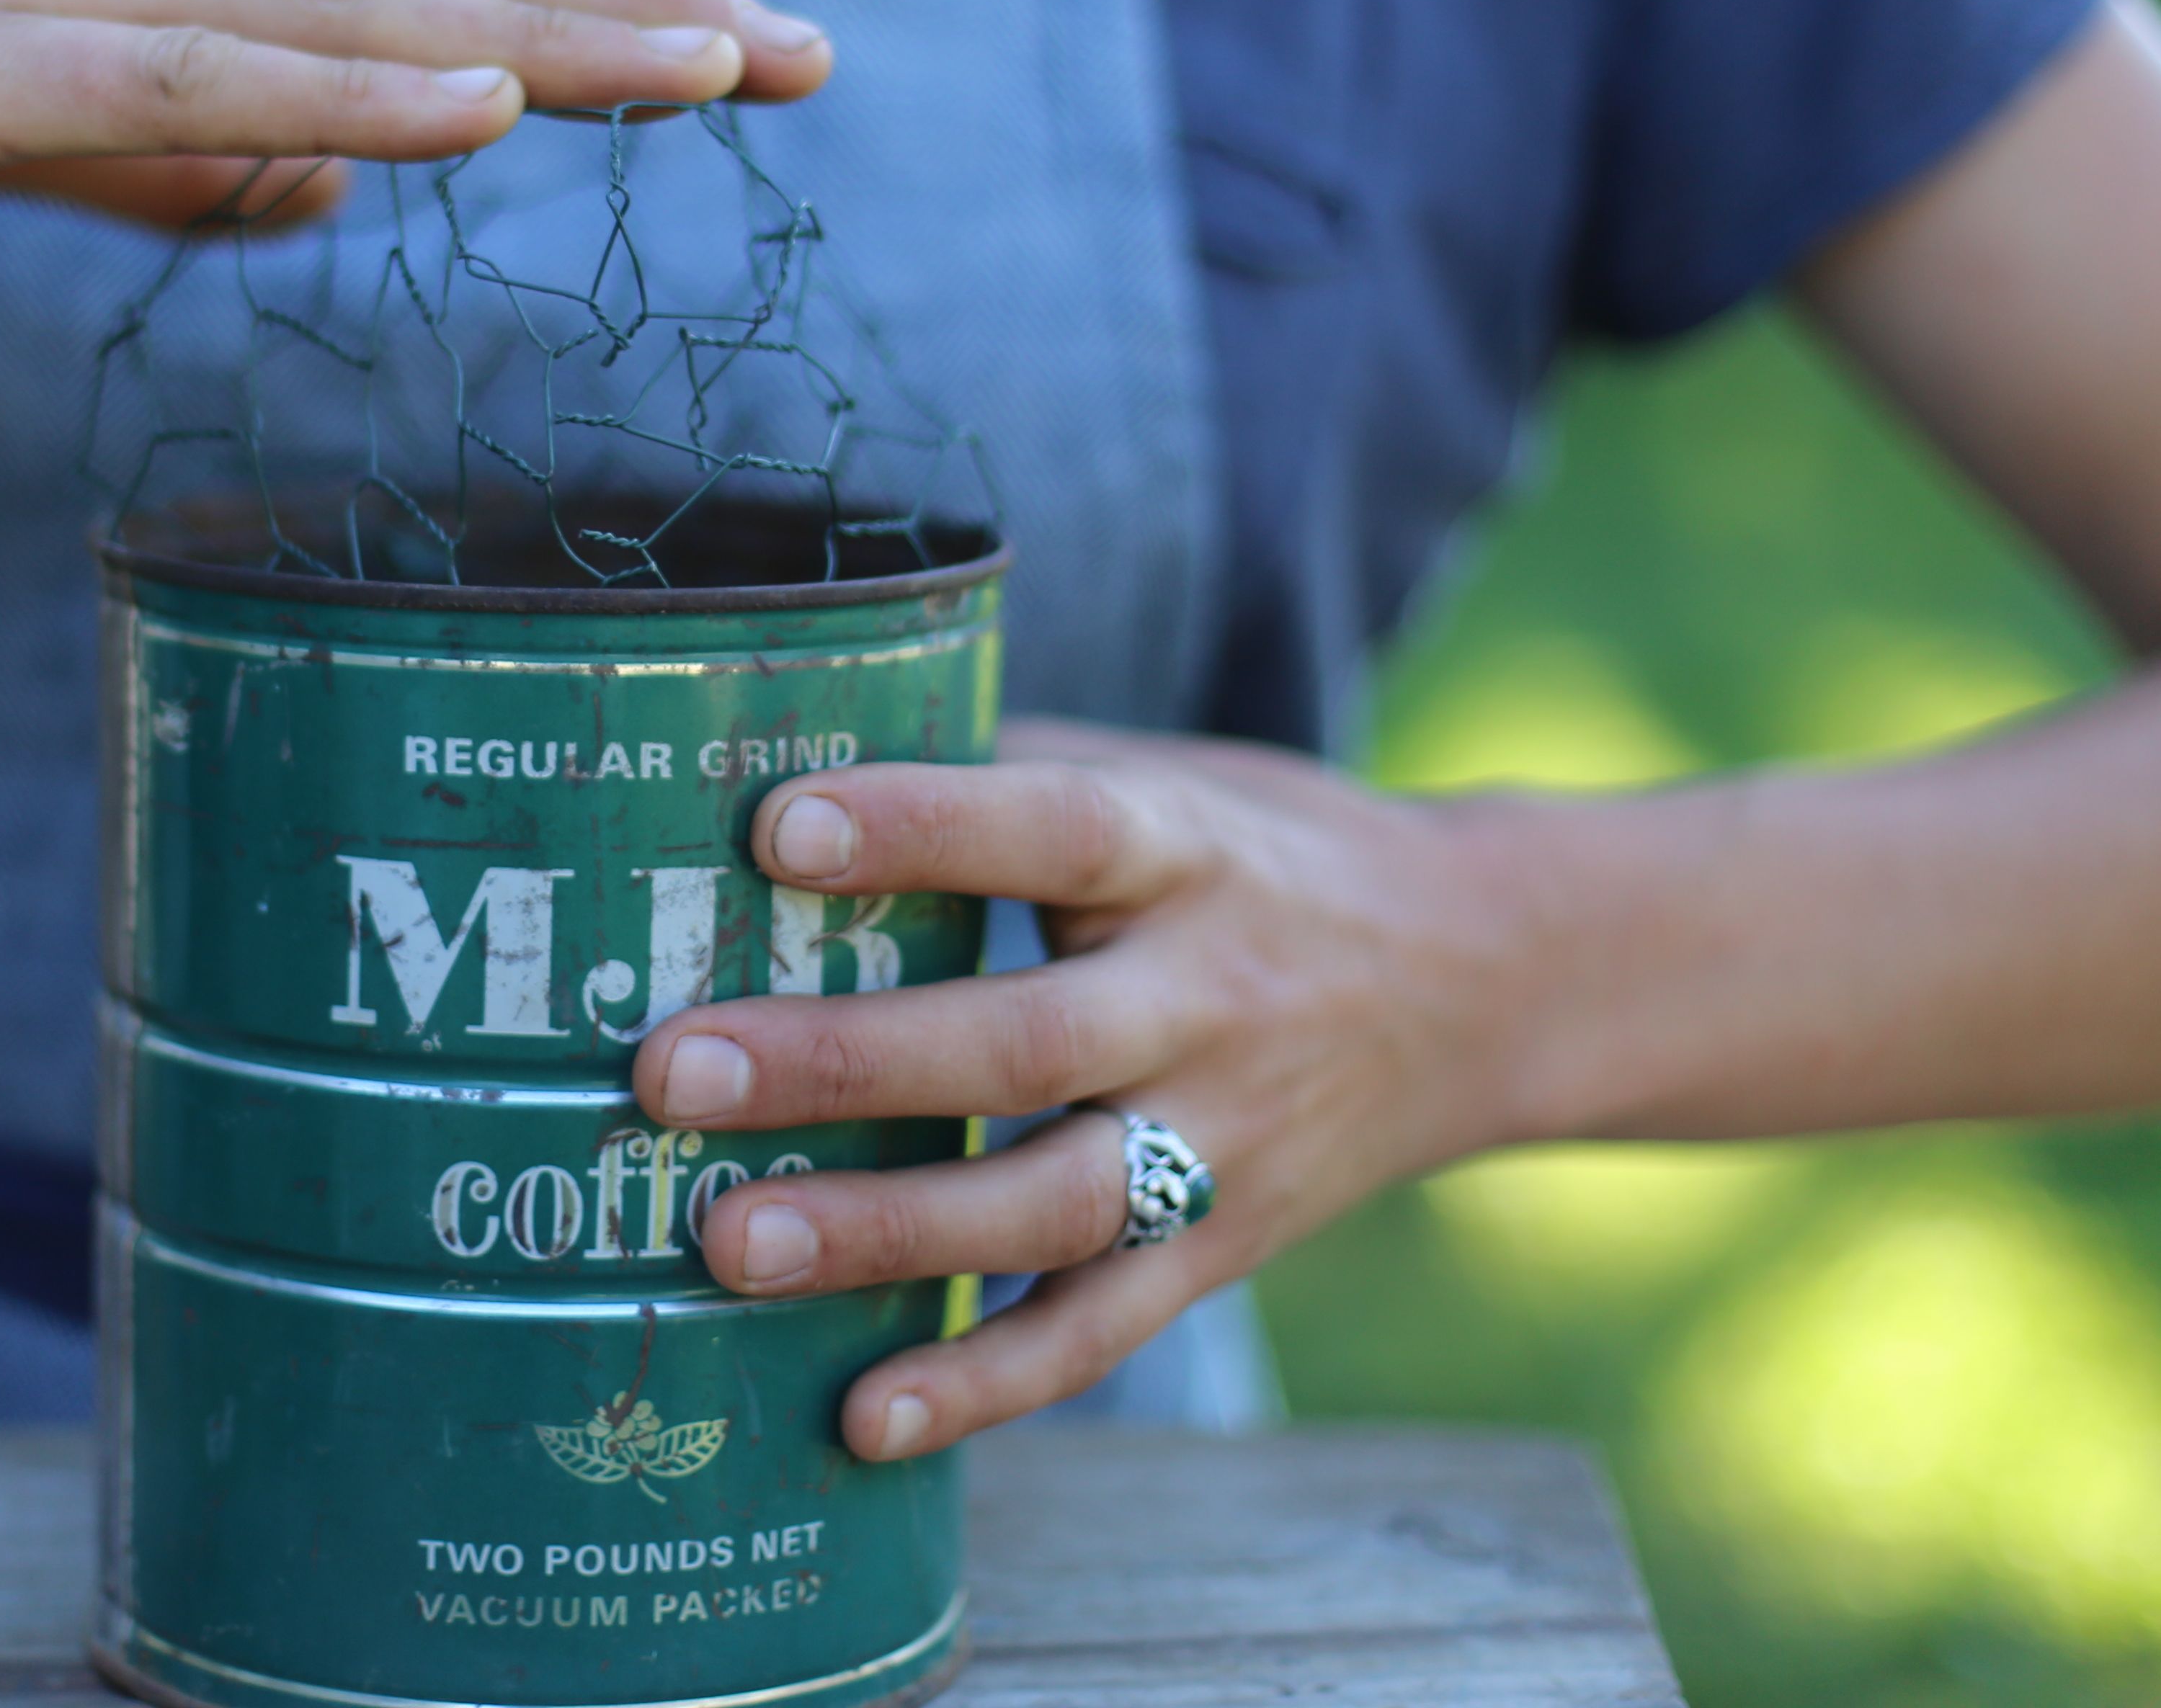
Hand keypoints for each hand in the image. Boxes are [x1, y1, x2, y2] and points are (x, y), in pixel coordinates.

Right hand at [0, 0, 831, 202]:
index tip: (763, 43)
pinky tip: (470, 112)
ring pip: (359, 4)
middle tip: (816, 52)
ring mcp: (90, 2)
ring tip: (709, 65)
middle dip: (640, 3)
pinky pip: (203, 76)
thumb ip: (190, 156)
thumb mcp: (45, 125)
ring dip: (544, 35)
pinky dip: (350, 93)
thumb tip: (328, 199)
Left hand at [631, 716, 1529, 1457]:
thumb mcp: (1167, 780)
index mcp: (1186, 851)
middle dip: (840, 1062)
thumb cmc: (1260, 858)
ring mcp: (1223, 1142)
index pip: (1050, 830)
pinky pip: (1098, 1334)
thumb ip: (1004, 772)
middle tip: (673, 1072)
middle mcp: (1210, 1002)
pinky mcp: (1223, 1250)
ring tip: (723, 1244)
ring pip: (1048, 1207)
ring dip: (881, 1236)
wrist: (1487, 982)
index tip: (772, 828)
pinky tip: (864, 1417)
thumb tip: (783, 743)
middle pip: (1022, 1044)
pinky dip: (983, 1384)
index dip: (919, 828)